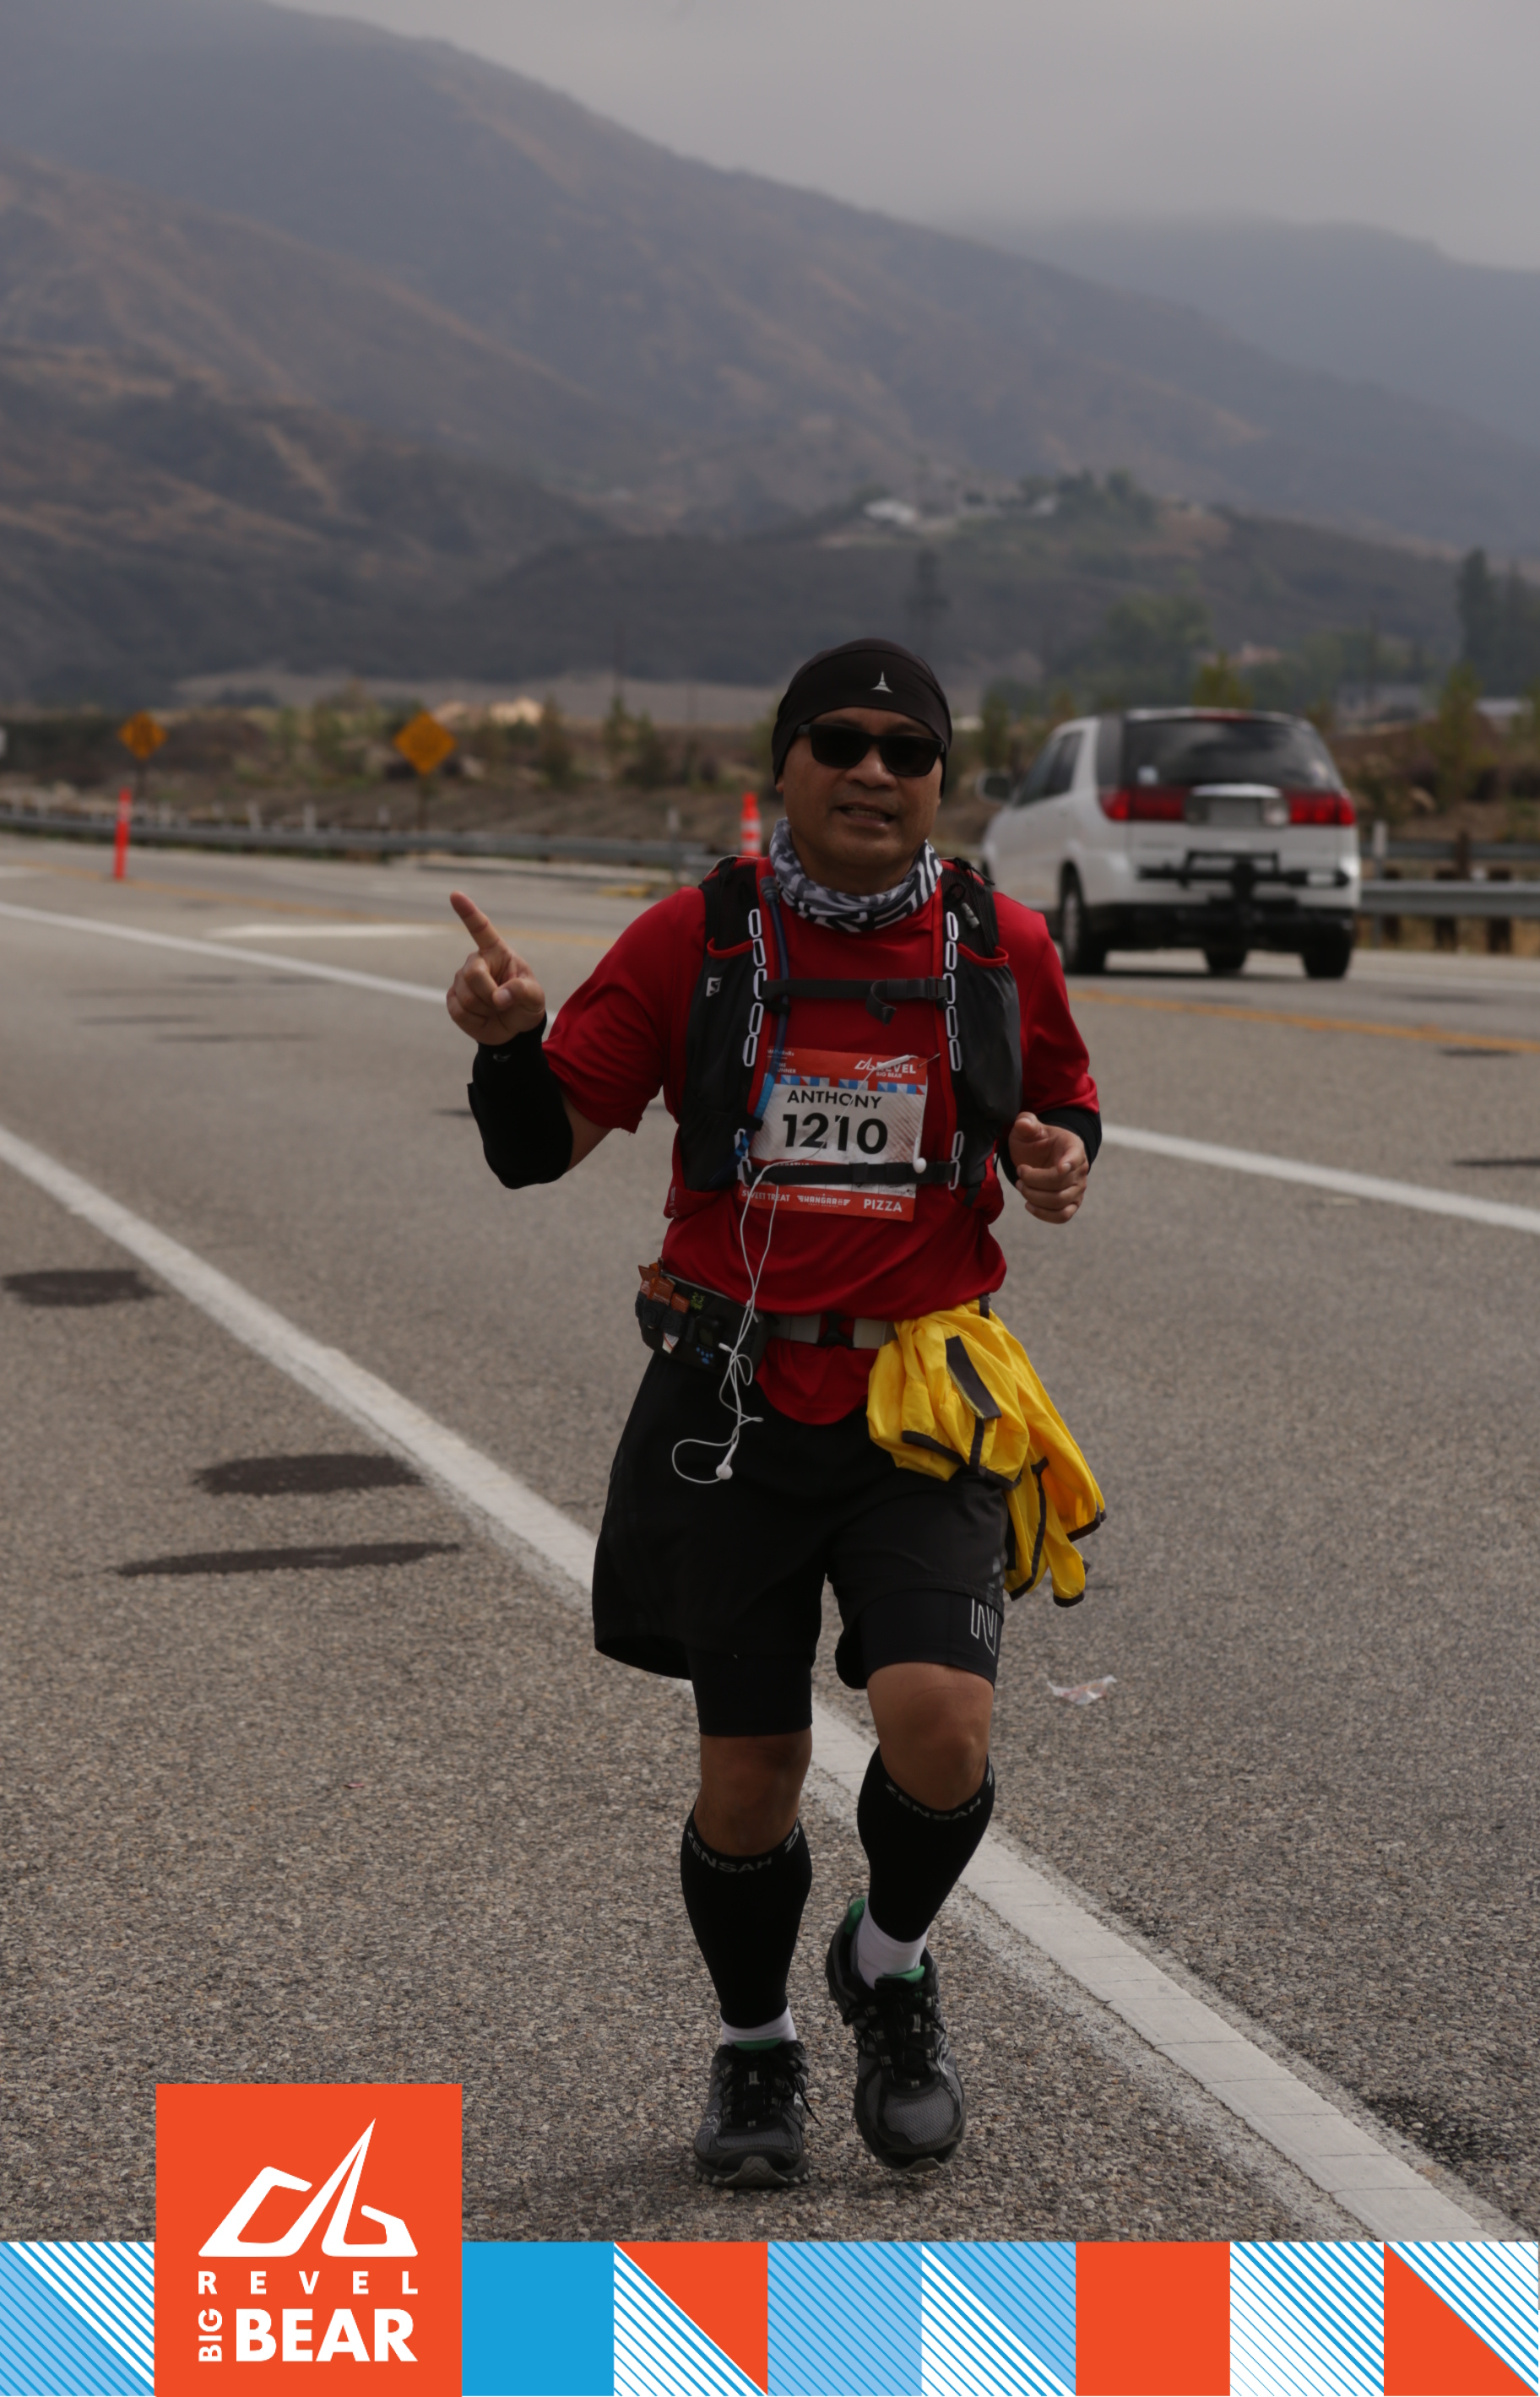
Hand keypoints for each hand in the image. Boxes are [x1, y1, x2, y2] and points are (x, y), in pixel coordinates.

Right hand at [445, 890, 546, 1044]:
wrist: (513, 1029)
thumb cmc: (526, 1004)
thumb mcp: (534, 997)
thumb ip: (522, 992)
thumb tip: (499, 998)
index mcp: (497, 953)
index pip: (481, 929)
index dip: (468, 912)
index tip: (455, 895)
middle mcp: (476, 961)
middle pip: (473, 974)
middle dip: (490, 994)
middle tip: (503, 1004)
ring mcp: (461, 980)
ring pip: (466, 996)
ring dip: (485, 1010)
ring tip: (495, 1010)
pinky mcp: (452, 999)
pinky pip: (459, 1011)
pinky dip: (476, 1020)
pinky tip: (483, 1017)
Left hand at [1008, 1112, 1088, 1224]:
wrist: (1042, 1156)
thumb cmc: (1037, 1141)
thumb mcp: (1029, 1128)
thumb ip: (1026, 1123)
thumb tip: (1023, 1123)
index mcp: (1073, 1147)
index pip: (1075, 1157)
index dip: (1069, 1163)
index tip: (1059, 1168)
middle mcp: (1080, 1169)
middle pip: (1059, 1183)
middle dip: (1033, 1180)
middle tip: (1019, 1172)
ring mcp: (1078, 1189)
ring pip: (1059, 1201)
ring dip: (1035, 1197)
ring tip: (1021, 1186)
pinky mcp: (1072, 1204)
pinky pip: (1062, 1216)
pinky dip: (1044, 1214)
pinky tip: (1028, 1205)